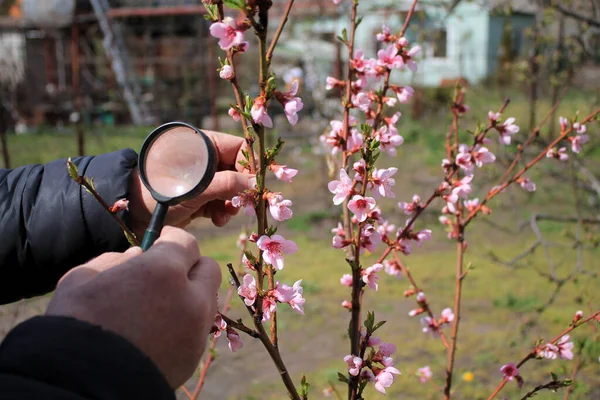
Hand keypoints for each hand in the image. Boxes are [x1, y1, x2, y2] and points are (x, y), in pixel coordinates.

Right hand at [46, 227, 220, 387]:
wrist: (82, 384)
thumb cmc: (76, 324)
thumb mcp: (84, 278)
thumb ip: (116, 260)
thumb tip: (137, 256)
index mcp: (164, 271)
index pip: (185, 242)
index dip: (171, 240)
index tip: (160, 243)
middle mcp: (190, 298)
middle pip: (208, 269)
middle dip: (189, 266)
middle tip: (165, 273)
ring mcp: (195, 330)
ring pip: (206, 301)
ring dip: (190, 296)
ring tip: (159, 306)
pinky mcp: (193, 357)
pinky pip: (197, 330)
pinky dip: (184, 325)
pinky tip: (158, 332)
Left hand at [129, 130, 253, 236]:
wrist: (134, 214)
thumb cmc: (161, 192)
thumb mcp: (196, 189)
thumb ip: (226, 184)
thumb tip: (253, 184)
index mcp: (204, 145)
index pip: (239, 149)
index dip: (249, 166)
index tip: (253, 187)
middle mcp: (207, 159)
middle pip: (238, 170)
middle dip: (240, 189)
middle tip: (242, 205)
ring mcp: (204, 178)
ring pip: (231, 188)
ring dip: (232, 203)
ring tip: (225, 214)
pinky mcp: (201, 196)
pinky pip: (221, 201)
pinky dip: (222, 211)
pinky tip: (217, 220)